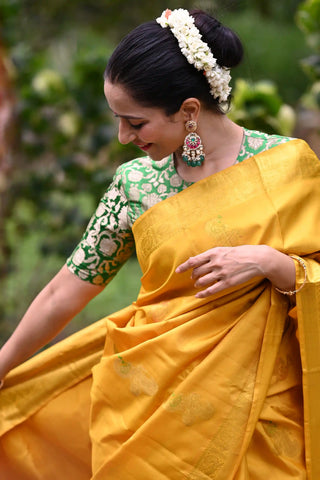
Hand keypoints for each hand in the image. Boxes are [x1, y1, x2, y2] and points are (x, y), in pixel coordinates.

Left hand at [175, 245, 294, 297]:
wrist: (256, 259)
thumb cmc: (239, 253)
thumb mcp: (223, 250)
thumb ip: (210, 256)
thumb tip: (195, 261)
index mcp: (213, 253)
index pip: (193, 261)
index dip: (184, 267)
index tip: (177, 271)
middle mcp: (215, 263)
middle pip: (197, 272)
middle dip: (193, 276)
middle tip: (194, 278)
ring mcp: (221, 273)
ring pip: (202, 281)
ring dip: (198, 284)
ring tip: (198, 284)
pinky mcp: (227, 283)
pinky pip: (211, 290)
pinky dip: (203, 294)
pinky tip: (198, 295)